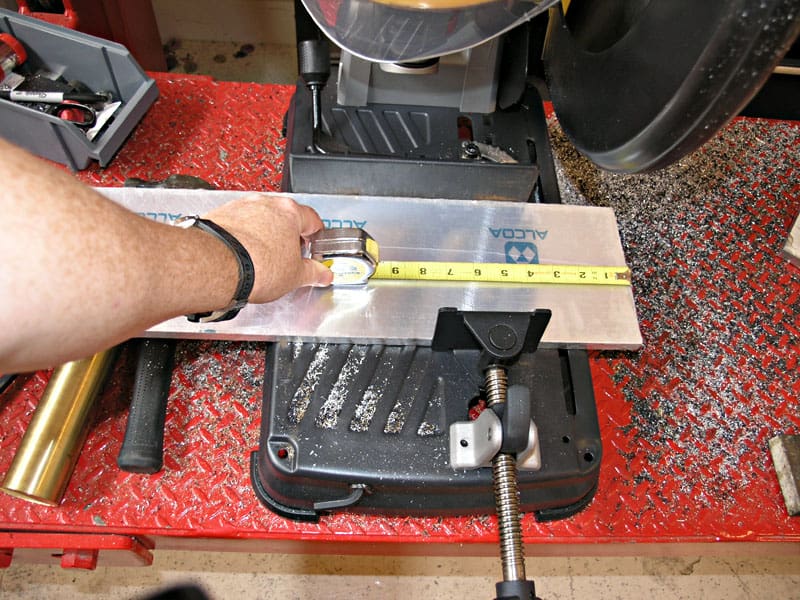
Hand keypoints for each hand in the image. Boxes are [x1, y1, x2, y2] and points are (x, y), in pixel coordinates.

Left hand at [203, 194, 332, 302]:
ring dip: (263, 236)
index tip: (314, 247)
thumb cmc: (255, 265)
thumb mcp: (295, 276)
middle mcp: (265, 203)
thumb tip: (322, 274)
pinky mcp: (221, 215)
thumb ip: (313, 272)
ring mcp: (241, 207)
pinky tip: (242, 256)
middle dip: (288, 237)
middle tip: (288, 257)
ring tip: (261, 260)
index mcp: (290, 212)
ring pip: (259, 219)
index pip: (312, 220)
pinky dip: (242, 237)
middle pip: (285, 217)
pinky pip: (238, 225)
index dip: (316, 236)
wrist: (216, 266)